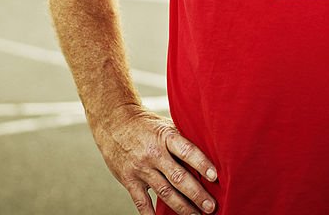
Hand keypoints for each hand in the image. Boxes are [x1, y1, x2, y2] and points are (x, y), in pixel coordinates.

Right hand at [93, 104, 217, 214]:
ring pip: (164, 192)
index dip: (201, 163)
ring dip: (182, 207)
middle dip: (196, 194)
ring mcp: (140, 168)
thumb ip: (181, 140)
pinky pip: (142, 202)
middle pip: (178, 176)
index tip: (215, 176)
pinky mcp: (129, 180)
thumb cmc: (145, 125)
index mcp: (165, 136)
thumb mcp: (164, 125)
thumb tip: (209, 154)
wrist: (113, 122)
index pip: (186, 150)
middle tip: (211, 206)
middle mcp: (153, 153)